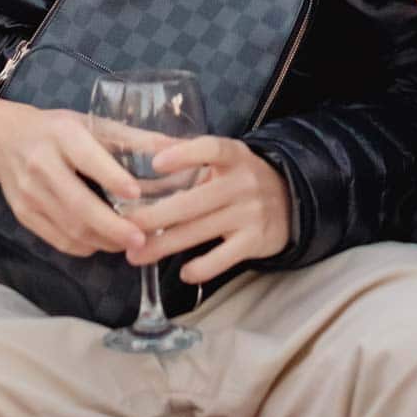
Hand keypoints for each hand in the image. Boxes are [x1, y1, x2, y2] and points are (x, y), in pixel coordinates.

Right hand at [0, 93, 146, 258]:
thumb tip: (177, 148)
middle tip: (142, 238)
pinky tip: (105, 243)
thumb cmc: (57, 129)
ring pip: (68, 227)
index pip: (88, 158)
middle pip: (77, 203)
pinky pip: (57, 239)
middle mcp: (41, 164)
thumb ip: (132, 138)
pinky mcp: (23, 215)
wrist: (4, 140)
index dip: (112, 177)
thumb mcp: (91, 122)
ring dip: (103, 240)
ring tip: (131, 243)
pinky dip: (84, 247)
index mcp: (62, 134)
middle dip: (112, 226)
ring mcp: (28, 194)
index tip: (136, 194)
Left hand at [127, 137, 291, 284]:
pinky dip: (203, 267)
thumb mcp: (224, 158)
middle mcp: (243, 182)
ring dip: (165, 245)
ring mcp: (250, 212)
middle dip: (155, 216)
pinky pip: (224, 257)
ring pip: (201, 231)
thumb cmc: (241, 177)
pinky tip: (183, 272)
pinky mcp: (256, 240)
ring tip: (135, 255)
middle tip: (125, 226)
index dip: (184, 154)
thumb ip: (187, 152)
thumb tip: (143, 144)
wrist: (291, 199)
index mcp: (233, 155)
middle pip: (194, 201)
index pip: (211, 149)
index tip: (156, 163)